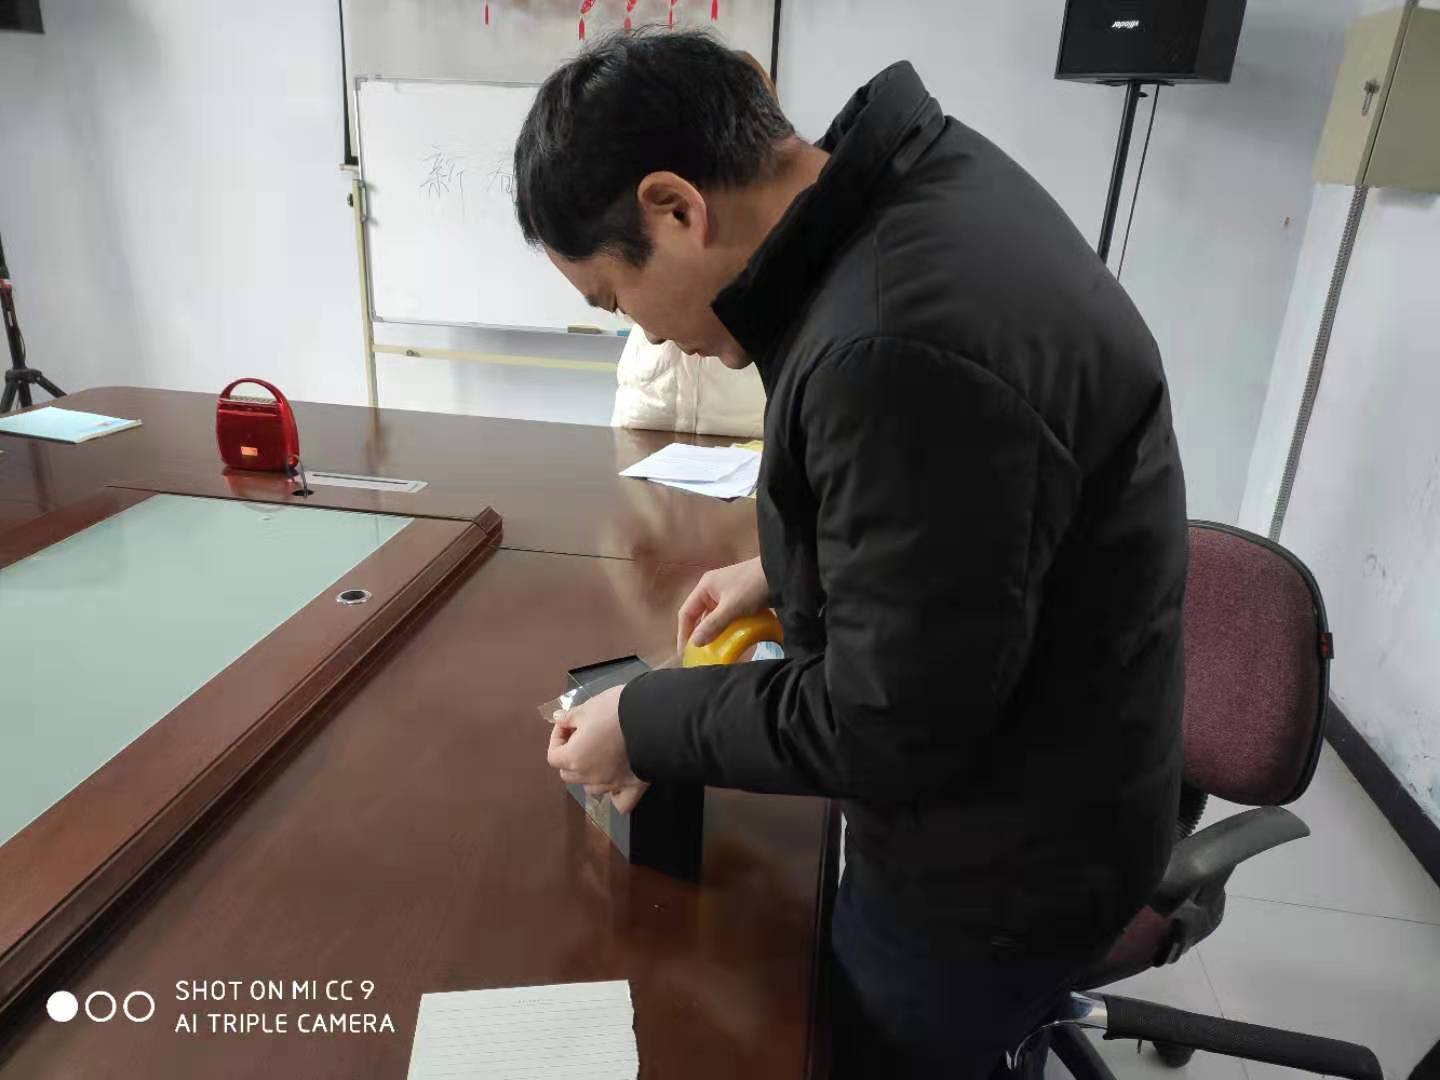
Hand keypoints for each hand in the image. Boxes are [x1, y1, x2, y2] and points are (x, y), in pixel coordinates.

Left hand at [547, 686, 647, 811]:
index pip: (553, 755)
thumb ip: (569, 717)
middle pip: (568, 774)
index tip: (569, 724)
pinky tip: (618, 783)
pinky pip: (620, 802)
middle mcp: (589, 777)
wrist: (653, 718)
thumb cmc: (615, 710)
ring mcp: (612, 785)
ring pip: (591, 789)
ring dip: (590, 775)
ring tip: (600, 757)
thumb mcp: (588, 707)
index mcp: (574, 758)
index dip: (557, 738)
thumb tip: (560, 720)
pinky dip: (616, 796)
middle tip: (582, 736)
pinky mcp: (633, 787)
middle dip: (570, 756)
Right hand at [677, 556, 769, 651]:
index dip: (683, 634)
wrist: (781, 573)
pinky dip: (726, 629)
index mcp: (705, 587)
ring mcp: (727, 594)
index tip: (685, 654)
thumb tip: (694, 643)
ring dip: (714, 633)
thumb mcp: (732, 607)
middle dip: (699, 635)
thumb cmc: (753, 587)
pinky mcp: (740, 599)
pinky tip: (730, 641)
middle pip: (699, 616)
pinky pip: (727, 617)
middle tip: (699, 656)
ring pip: (714, 618)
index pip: (686, 613)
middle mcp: (712, 589)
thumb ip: (713, 625)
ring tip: (714, 652)